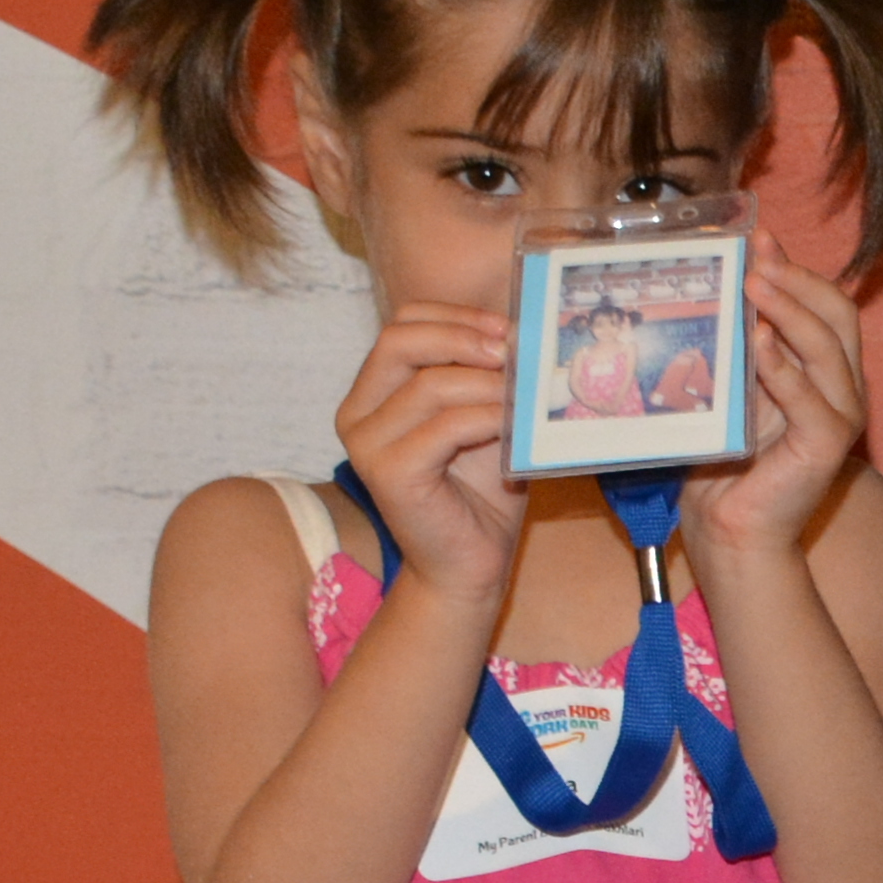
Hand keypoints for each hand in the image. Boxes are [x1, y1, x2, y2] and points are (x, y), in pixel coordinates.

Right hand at [331, 299, 528, 601]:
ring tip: (525, 393)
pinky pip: (445, 426)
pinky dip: (487, 417)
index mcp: (373, 392)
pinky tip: (514, 426)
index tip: (505, 327)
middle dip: (464, 336)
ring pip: (429, 383)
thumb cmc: (479, 493)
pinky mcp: (389, 473)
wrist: (468, 565)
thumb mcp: (482, 418)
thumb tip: (519, 328)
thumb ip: (483, 376)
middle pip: (401, 339)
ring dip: (488, 382)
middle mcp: (357, 413)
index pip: (403, 323)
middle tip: (513, 351)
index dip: (457, 317)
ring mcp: (366, 444)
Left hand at [673, 255, 871, 569]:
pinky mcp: (826, 447)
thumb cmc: (723, 459)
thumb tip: (718, 285)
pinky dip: (785, 368)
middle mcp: (841, 387)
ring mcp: (839, 417)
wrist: (730, 525)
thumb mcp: (730, 385)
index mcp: (823, 368)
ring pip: (828, 347)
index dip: (796, 268)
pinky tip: (758, 342)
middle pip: (838, 314)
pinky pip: (812, 399)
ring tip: (753, 285)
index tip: (759, 238)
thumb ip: (737, 343)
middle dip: (797, 279)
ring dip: (790, 310)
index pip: (825, 303)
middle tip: (756, 257)